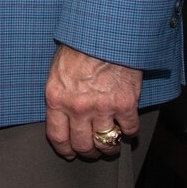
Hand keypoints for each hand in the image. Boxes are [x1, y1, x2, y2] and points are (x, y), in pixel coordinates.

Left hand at [44, 44, 141, 159]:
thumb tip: (61, 115)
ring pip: (106, 143)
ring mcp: (102, 108)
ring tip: (111, 144)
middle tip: (92, 150)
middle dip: (88, 152)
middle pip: (83, 145)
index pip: (57, 136)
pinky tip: (127, 128)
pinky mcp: (125, 105)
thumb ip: (59, 96)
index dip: (65, 150)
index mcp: (57, 99)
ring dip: (109, 147)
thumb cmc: (79, 47)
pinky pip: (129, 130)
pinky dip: (129, 132)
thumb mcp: (57, 72)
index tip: (70, 153)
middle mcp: (78, 108)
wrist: (104, 34)